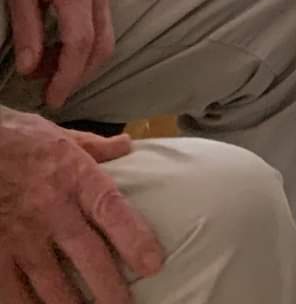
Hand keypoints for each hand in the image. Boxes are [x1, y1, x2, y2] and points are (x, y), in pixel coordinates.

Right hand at [0, 108, 161, 302]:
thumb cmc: (17, 140)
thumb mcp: (59, 135)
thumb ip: (94, 146)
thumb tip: (128, 145)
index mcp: (73, 176)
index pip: (111, 209)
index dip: (134, 237)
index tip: (152, 264)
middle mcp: (50, 209)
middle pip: (87, 256)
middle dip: (109, 288)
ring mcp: (20, 236)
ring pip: (51, 284)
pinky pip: (12, 292)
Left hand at [3, 0, 113, 109]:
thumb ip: (27, 27)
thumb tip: (30, 68)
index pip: (80, 41)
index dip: (68, 76)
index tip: (52, 98)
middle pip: (101, 45)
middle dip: (77, 76)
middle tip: (49, 90)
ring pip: (106, 40)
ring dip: (81, 65)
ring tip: (49, 71)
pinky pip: (102, 28)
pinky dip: (84, 49)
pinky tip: (59, 51)